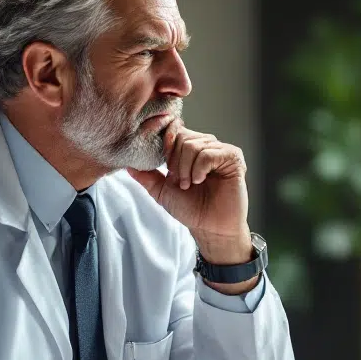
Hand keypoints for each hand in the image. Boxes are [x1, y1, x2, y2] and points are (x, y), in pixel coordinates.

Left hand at [126, 120, 253, 264]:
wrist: (210, 228)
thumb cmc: (191, 209)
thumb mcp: (161, 191)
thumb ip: (146, 176)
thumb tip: (127, 164)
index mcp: (190, 150)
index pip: (173, 131)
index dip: (164, 144)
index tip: (164, 165)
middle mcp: (206, 146)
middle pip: (181, 136)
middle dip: (175, 161)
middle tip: (180, 182)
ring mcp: (220, 150)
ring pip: (193, 145)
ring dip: (186, 169)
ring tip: (190, 184)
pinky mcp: (233, 158)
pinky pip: (209, 153)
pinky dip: (199, 169)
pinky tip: (200, 180)